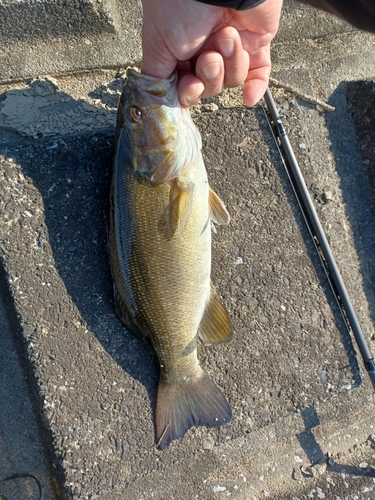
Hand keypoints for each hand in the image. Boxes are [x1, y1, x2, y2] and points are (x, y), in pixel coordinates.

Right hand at [141, 0, 281, 106]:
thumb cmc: (183, 3)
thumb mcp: (158, 46)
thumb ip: (157, 78)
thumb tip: (157, 100)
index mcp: (180, 48)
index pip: (187, 86)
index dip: (190, 92)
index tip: (190, 85)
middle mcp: (204, 47)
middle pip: (210, 86)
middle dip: (210, 76)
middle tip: (208, 58)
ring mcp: (231, 45)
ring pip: (232, 80)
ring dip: (229, 65)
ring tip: (226, 40)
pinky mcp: (256, 42)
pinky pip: (259, 74)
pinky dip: (255, 87)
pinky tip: (249, 96)